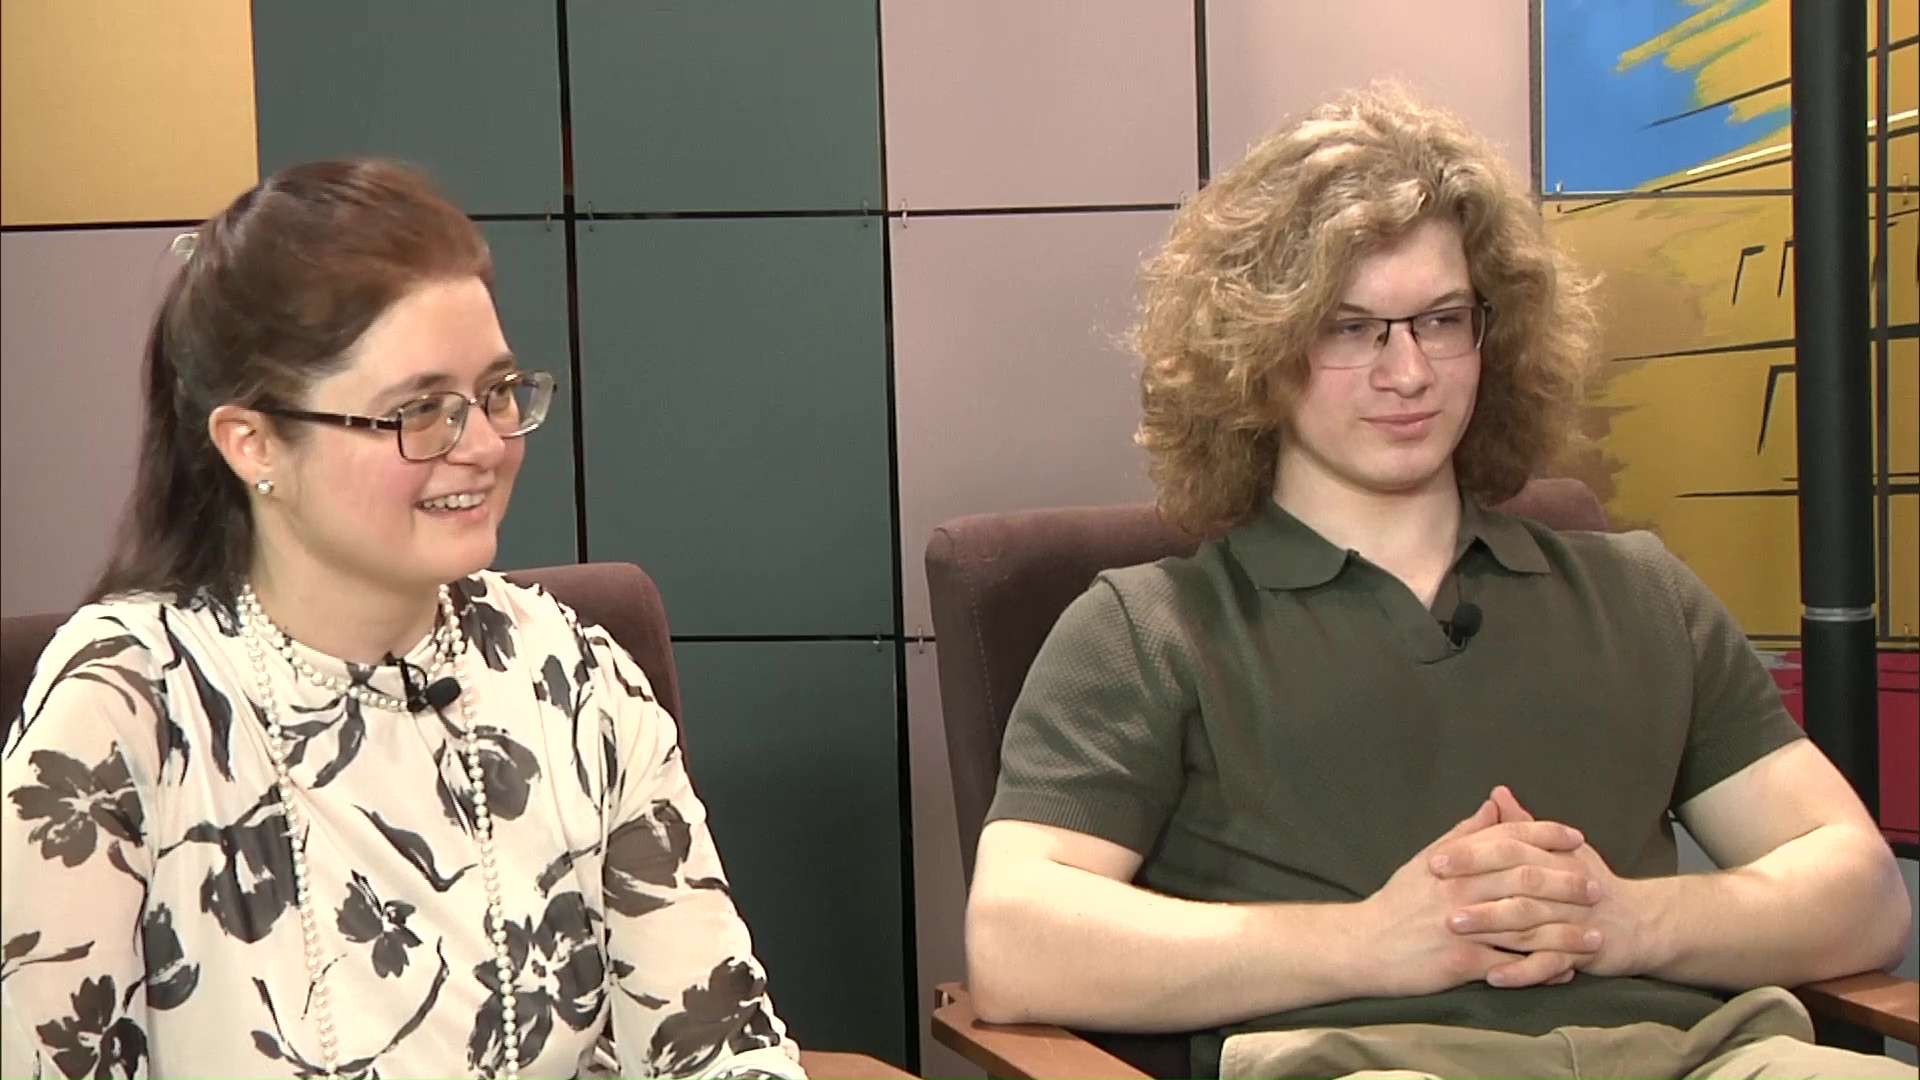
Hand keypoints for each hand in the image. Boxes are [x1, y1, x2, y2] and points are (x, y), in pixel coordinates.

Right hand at [1358, 797, 1604, 996]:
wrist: (1362, 945)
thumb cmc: (1397, 903)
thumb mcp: (1425, 860)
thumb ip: (1464, 834)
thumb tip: (1494, 803)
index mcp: (1456, 862)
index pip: (1509, 839)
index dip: (1546, 835)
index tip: (1577, 838)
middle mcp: (1462, 890)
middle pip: (1527, 880)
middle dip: (1567, 884)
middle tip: (1597, 889)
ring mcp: (1464, 927)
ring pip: (1527, 927)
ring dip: (1566, 933)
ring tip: (1596, 937)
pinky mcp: (1462, 962)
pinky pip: (1512, 966)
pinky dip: (1543, 969)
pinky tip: (1566, 971)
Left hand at [1433, 786, 1641, 981]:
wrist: (1640, 923)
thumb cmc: (1589, 882)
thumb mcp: (1558, 850)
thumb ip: (1522, 825)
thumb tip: (1497, 793)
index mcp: (1552, 856)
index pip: (1509, 846)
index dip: (1472, 851)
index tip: (1435, 859)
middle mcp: (1563, 884)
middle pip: (1517, 880)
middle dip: (1475, 883)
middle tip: (1436, 888)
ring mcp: (1573, 920)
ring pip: (1529, 920)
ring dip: (1490, 924)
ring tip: (1454, 926)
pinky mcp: (1582, 953)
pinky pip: (1549, 964)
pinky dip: (1521, 972)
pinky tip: (1492, 977)